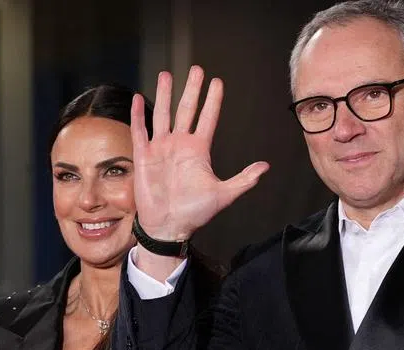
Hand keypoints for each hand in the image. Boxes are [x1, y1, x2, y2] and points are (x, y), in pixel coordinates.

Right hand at [130, 66, 269, 241]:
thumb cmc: (195, 213)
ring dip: (165, 94)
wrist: (169, 227)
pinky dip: (139, 115)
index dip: (212, 101)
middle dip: (192, 89)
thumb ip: (244, 180)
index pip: (207, 119)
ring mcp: (161, 149)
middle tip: (197, 69)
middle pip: (186, 110)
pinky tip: (138, 98)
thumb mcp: (224, 195)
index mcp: (199, 151)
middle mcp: (180, 145)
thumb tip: (265, 167)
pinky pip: (140, 131)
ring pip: (162, 114)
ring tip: (167, 74)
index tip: (217, 82)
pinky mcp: (144, 157)